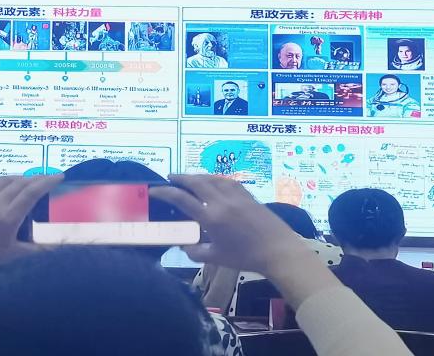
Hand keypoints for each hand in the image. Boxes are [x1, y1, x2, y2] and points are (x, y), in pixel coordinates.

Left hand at [0, 174, 61, 274]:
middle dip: (38, 178)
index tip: (59, 176)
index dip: (47, 182)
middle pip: (20, 183)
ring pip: (5, 180)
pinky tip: (8, 183)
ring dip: (21, 177)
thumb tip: (55, 250)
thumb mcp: (10, 256)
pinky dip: (4, 180)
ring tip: (31, 179)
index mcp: (7, 217)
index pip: (31, 193)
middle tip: (50, 177)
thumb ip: (34, 251)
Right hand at [151, 174, 309, 277]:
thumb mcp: (218, 258)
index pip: (182, 199)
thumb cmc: (246, 257)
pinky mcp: (248, 195)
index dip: (165, 193)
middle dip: (180, 178)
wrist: (279, 251)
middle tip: (169, 178)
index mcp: (211, 217)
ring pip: (212, 178)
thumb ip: (197, 251)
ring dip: (197, 176)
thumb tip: (184, 245)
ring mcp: (236, 196)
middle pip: (196, 182)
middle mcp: (221, 201)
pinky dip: (215, 178)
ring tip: (189, 178)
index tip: (154, 191)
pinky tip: (213, 181)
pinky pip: (227, 181)